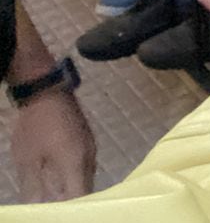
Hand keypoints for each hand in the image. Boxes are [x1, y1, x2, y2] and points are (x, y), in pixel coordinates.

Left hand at [11, 86, 94, 201]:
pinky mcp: (87, 140)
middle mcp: (88, 157)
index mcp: (75, 163)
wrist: (47, 91)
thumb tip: (36, 206)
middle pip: (87, 189)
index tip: (61, 213)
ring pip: (87, 177)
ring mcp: (90, 147)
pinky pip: (86, 166)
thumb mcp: (27, 159)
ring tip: (60, 200)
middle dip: (75, 202)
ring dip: (75, 189)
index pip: (80, 197)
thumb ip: (33, 187)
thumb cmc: (35, 126)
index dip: (73, 210)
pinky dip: (76, 177)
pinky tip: (62, 181)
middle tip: (60, 209)